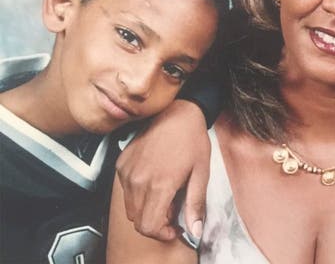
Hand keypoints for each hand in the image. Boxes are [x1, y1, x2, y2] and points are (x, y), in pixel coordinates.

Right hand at [115, 99, 210, 240]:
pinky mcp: (122, 163)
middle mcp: (138, 180)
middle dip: (156, 222)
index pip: (149, 227)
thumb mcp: (201, 173)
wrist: (178, 112)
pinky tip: (153, 180)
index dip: (162, 234)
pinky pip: (125, 190)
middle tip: (173, 209)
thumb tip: (195, 231)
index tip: (174, 228)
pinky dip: (137, 193)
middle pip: (138, 220)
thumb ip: (196, 205)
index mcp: (159, 184)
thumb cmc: (192, 139)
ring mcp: (127, 171)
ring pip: (130, 207)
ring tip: (165, 193)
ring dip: (146, 208)